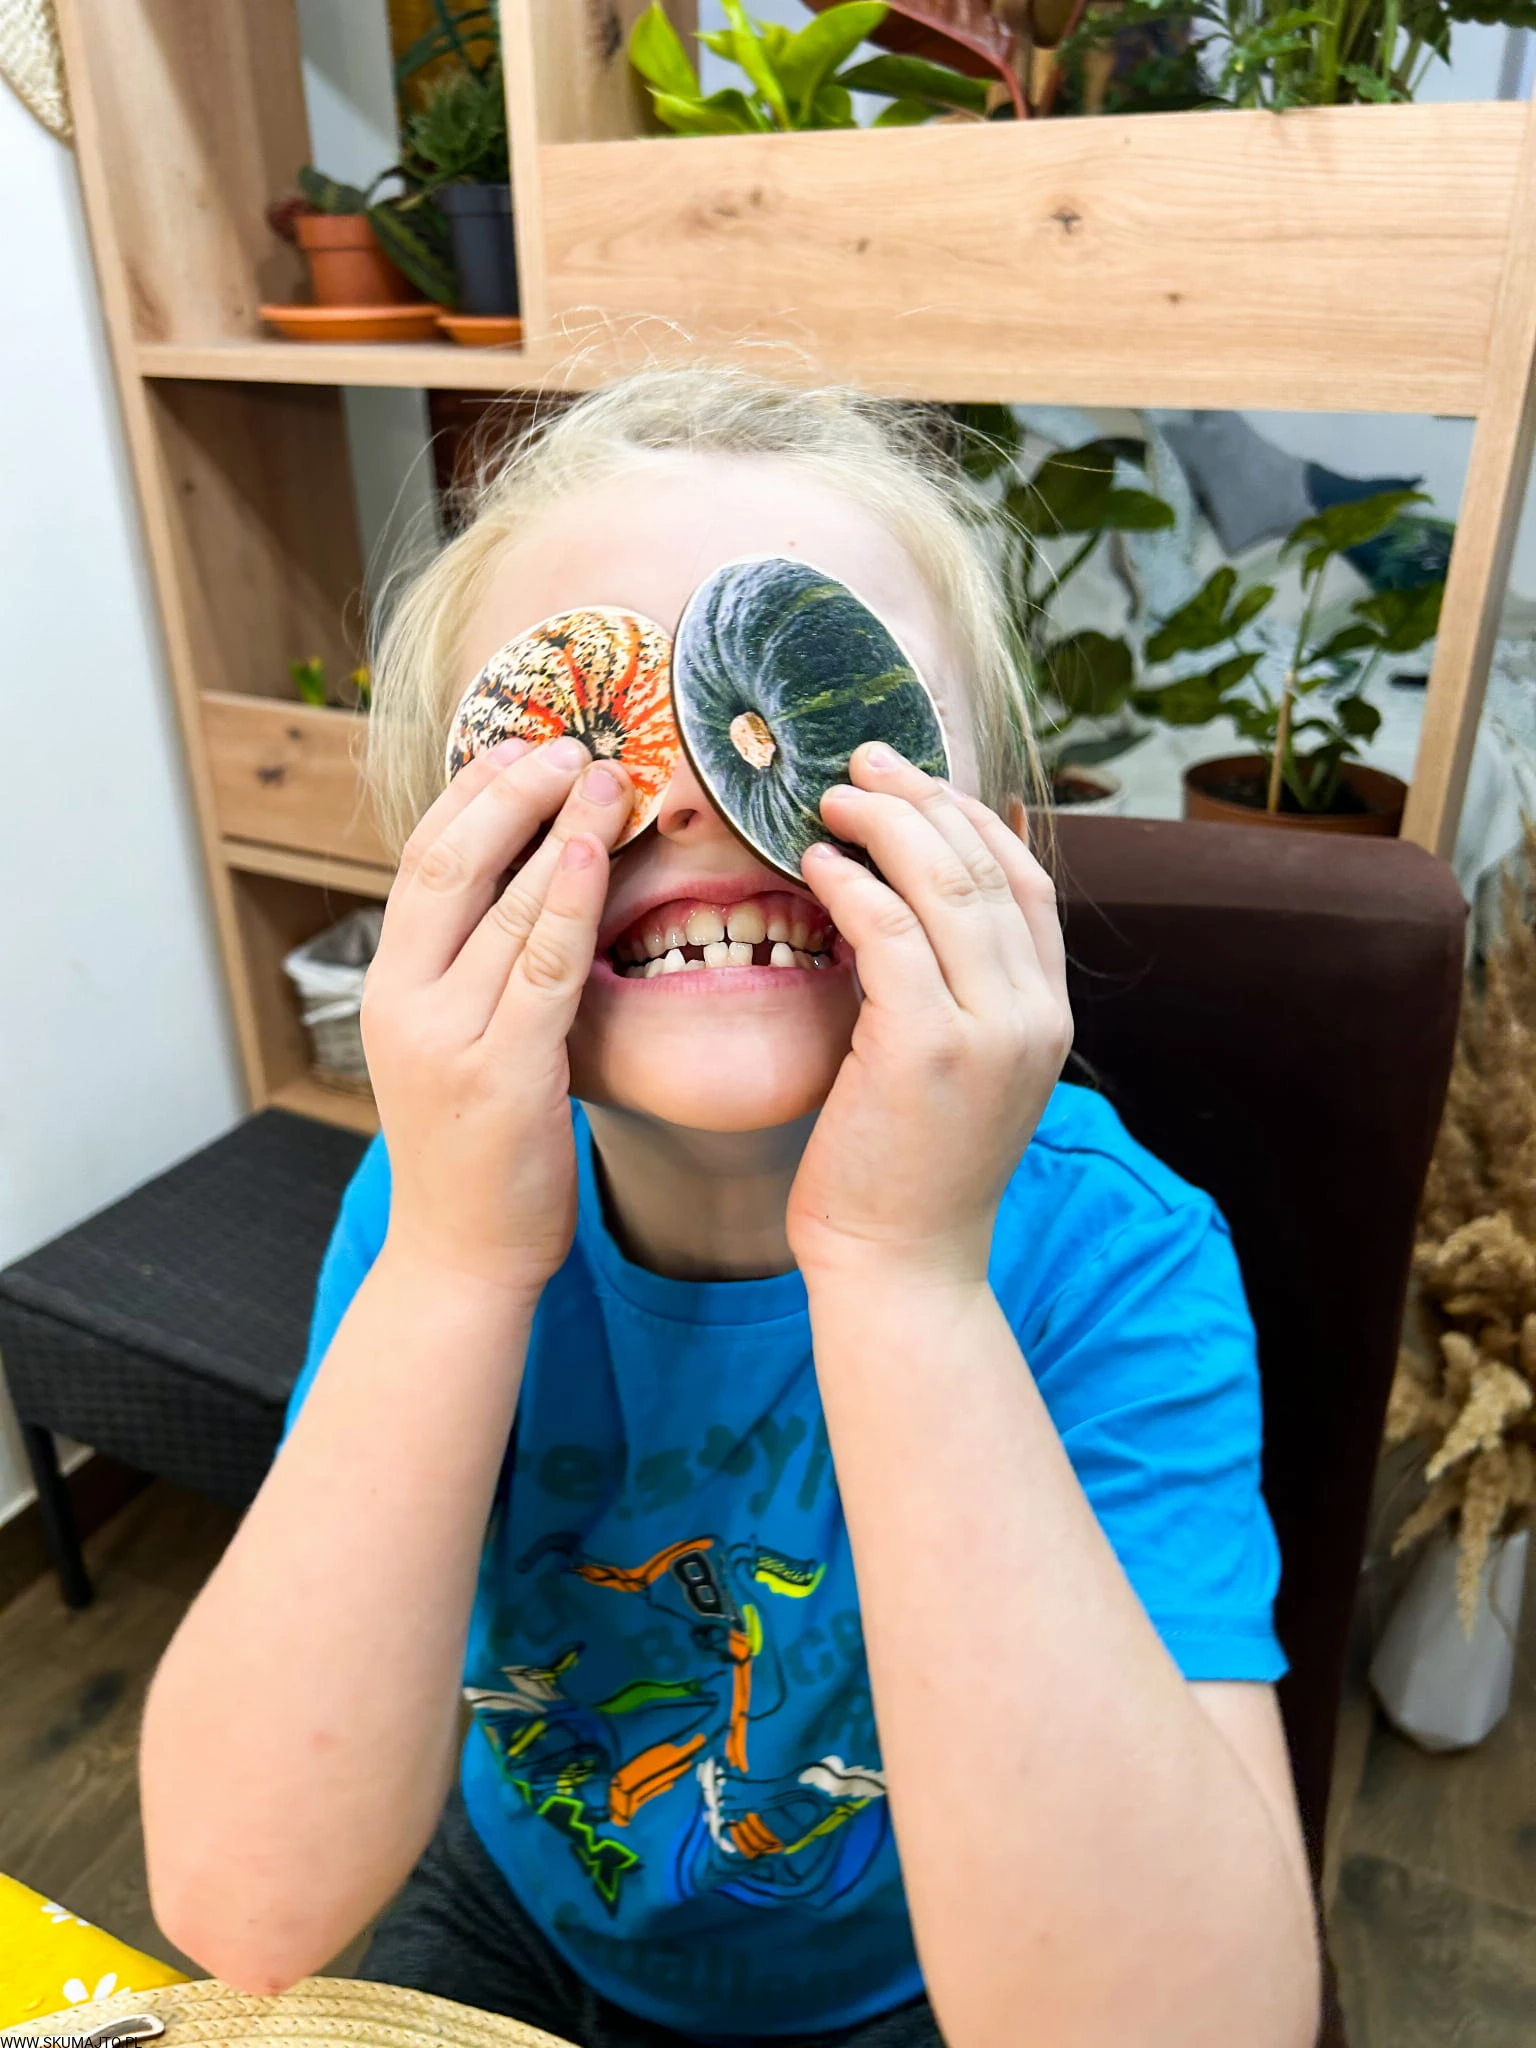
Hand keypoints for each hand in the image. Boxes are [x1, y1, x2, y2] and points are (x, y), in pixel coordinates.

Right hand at [359, 735, 632, 1300]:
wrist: (460, 1256)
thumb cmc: (474, 1150)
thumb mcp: (454, 1044)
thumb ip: (476, 971)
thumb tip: (532, 885)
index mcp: (388, 985)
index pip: (423, 859)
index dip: (474, 793)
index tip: (524, 744)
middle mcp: (403, 1001)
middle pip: (452, 863)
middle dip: (514, 791)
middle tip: (574, 742)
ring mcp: (447, 1036)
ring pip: (505, 905)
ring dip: (561, 830)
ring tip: (611, 776)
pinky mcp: (501, 1073)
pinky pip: (543, 965)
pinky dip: (571, 899)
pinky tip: (598, 850)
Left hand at [785, 743, 1071, 1286]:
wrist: (903, 1265)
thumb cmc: (908, 1168)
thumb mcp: (958, 1070)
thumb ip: (954, 990)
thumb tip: (910, 903)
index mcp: (1046, 1015)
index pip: (1027, 880)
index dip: (970, 815)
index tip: (913, 781)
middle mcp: (1034, 1015)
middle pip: (987, 865)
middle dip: (921, 798)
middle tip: (861, 761)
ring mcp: (990, 1032)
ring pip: (945, 884)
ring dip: (883, 824)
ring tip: (831, 799)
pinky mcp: (928, 1049)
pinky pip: (890, 933)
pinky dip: (851, 885)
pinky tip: (813, 865)